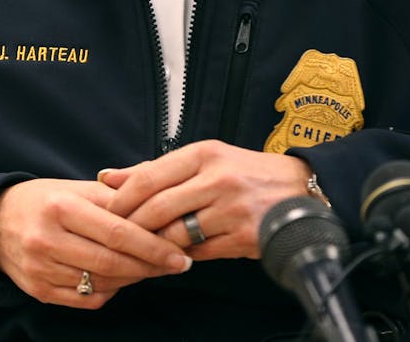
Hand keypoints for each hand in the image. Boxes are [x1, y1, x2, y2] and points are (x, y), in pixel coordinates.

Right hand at [0, 177, 191, 308]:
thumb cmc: (45, 200)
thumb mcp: (76, 187)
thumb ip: (117, 195)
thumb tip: (162, 198)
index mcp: (60, 207)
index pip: (117, 231)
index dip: (153, 245)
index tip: (179, 253)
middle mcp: (47, 239)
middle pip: (111, 261)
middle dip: (150, 266)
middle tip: (177, 265)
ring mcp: (41, 268)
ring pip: (101, 282)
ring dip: (134, 278)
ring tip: (152, 268)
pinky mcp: (38, 290)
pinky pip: (87, 299)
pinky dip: (110, 290)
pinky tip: (122, 278)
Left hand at [99, 139, 311, 260]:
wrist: (302, 190)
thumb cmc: (245, 173)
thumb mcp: (205, 159)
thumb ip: (157, 169)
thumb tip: (108, 177)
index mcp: (204, 154)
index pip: (149, 177)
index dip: (122, 198)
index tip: (107, 211)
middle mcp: (218, 179)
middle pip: (158, 208)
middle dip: (132, 226)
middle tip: (118, 237)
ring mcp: (232, 210)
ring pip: (177, 234)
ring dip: (156, 245)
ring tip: (146, 247)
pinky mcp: (244, 238)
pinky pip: (200, 252)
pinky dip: (182, 256)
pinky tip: (176, 254)